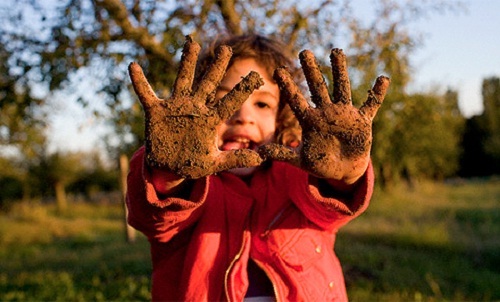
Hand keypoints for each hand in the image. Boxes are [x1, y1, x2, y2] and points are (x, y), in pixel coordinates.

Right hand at [129, 36, 263, 178]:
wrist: (168, 167)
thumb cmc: (192, 163)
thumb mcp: (214, 163)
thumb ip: (234, 159)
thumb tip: (260, 158)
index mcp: (209, 120)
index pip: (229, 102)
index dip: (242, 90)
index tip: (257, 76)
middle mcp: (194, 108)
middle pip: (208, 83)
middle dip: (217, 67)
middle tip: (227, 50)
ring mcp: (175, 107)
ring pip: (182, 80)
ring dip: (187, 63)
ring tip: (192, 43)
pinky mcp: (156, 111)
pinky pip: (146, 94)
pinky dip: (139, 82)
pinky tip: (133, 66)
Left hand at [259, 48, 389, 183]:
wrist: (343, 170)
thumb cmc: (321, 163)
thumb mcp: (300, 160)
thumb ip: (282, 154)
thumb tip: (259, 153)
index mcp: (310, 121)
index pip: (296, 100)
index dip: (288, 87)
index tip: (278, 71)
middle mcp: (326, 112)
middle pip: (318, 87)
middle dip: (311, 70)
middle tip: (304, 52)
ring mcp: (344, 114)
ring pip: (341, 87)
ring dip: (339, 70)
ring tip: (336, 50)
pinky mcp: (361, 121)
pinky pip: (371, 105)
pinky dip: (377, 94)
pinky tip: (383, 79)